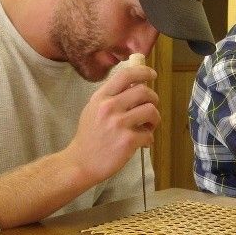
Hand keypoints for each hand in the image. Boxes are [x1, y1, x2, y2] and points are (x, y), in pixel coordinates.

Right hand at [66, 65, 159, 182]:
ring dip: (154, 119)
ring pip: (151, 111)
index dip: (143, 72)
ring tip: (147, 127)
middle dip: (154, 99)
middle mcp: (109, 107)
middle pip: (144, 91)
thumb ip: (111, 97)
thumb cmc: (89, 137)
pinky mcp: (127, 141)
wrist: (80, 163)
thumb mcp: (93, 109)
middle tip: (151, 108)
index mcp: (101, 97)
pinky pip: (149, 134)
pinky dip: (149, 139)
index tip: (152, 75)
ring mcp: (119, 124)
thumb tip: (135, 85)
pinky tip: (142, 142)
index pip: (125, 75)